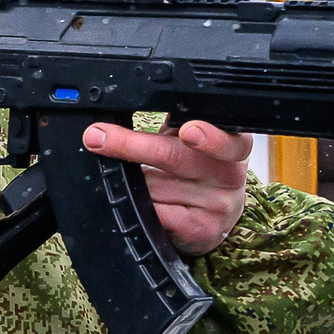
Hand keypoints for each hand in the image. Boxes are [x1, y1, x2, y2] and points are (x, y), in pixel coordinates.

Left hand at [83, 120, 251, 256]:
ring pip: (153, 186)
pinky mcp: (198, 230)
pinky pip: (153, 212)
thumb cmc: (200, 169)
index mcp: (234, 144)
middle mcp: (230, 175)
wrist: (215, 216)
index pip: (224, 137)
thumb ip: (177, 121)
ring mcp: (216, 206)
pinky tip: (138, 199)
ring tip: (135, 175)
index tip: (186, 131)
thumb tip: (130, 102)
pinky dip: (137, 203)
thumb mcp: (195, 141)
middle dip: (131, 145)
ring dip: (131, 180)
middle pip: (174, 157)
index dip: (207, 136)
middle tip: (98, 137)